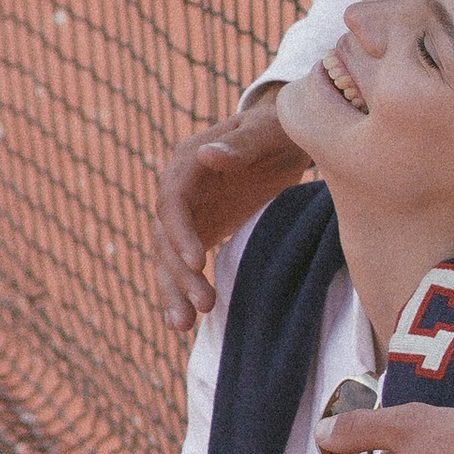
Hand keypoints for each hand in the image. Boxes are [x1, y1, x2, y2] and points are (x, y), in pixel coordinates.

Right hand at [153, 93, 308, 330]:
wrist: (287, 136)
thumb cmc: (280, 127)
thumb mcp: (269, 130)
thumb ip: (240, 144)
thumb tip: (207, 154)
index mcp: (189, 160)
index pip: (172, 200)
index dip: (180, 232)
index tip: (199, 262)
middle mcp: (179, 187)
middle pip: (166, 235)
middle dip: (179, 272)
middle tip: (205, 304)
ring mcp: (188, 211)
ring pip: (169, 256)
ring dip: (174, 289)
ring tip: (184, 326)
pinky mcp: (200, 230)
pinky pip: (184, 264)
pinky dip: (182, 290)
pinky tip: (185, 322)